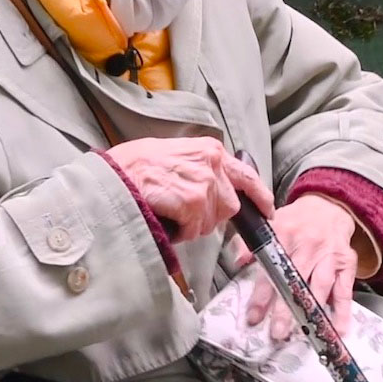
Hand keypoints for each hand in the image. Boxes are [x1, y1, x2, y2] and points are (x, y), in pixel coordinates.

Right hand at [105, 137, 274, 245]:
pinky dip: (180, 231)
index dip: (259, 196)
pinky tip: (164, 216)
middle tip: (184, 213)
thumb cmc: (135, 165)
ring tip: (169, 211)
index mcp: (210, 150)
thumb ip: (200, 168)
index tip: (267, 209)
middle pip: (229, 207)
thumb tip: (214, 190)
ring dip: (191, 225)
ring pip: (211, 222)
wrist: (115, 174)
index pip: (247, 175)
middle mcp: (212, 163)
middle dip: (210, 216)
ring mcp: (204, 183)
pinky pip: (194, 229)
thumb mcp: (176, 154)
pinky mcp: (192, 202)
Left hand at [241, 194, 360, 340]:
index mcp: (285, 235)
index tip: (254, 316)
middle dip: (286, 308)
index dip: (262, 295)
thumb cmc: (298, 220)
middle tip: (278, 331)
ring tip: (305, 332)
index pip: (271, 269)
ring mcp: (328, 256)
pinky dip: (342, 310)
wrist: (330, 205)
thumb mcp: (272, 222)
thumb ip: (252, 242)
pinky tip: (339, 328)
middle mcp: (307, 246)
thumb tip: (237, 261)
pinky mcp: (346, 263)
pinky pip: (344, 290)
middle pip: (296, 281)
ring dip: (312, 311)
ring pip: (320, 286)